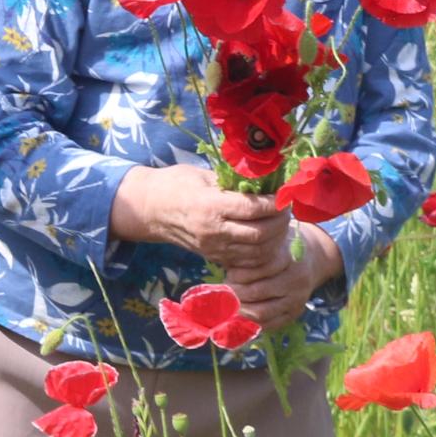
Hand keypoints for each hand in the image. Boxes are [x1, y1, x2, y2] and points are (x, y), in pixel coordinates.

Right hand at [112, 164, 291, 271]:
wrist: (148, 210)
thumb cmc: (175, 184)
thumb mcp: (203, 175)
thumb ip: (233, 182)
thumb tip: (265, 181)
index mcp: (210, 206)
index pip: (254, 208)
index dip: (275, 203)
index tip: (285, 194)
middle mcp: (213, 231)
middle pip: (260, 234)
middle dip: (281, 222)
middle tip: (286, 209)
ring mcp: (213, 248)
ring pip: (257, 252)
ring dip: (275, 240)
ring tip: (280, 224)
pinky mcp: (213, 257)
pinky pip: (246, 262)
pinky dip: (262, 253)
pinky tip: (268, 239)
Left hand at [224, 224, 344, 328]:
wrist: (311, 260)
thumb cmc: (280, 250)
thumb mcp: (270, 245)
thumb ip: (252, 255)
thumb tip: (223, 265)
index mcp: (289, 259)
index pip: (258, 270)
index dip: (238, 274)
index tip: (229, 272)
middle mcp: (295, 281)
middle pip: (256, 292)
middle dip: (235, 292)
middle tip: (224, 289)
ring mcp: (297, 300)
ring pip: (261, 312)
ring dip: (240, 308)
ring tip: (230, 301)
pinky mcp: (294, 314)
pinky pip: (269, 325)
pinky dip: (251, 322)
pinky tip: (240, 313)